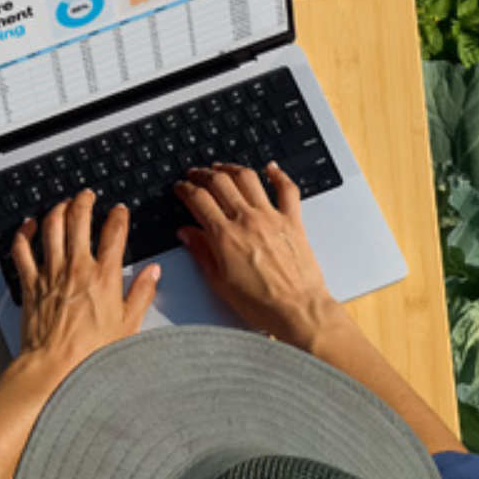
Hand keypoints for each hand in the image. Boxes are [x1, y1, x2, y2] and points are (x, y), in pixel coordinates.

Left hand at [11, 188, 160, 383]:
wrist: (54, 367)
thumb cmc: (91, 353)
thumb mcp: (128, 324)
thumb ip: (142, 293)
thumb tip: (153, 273)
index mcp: (104, 276)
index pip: (114, 233)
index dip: (119, 216)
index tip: (120, 211)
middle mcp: (77, 268)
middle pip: (79, 219)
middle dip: (84, 201)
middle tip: (87, 195)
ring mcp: (51, 272)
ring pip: (52, 227)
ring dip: (58, 209)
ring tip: (64, 203)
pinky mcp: (31, 283)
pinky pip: (23, 249)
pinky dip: (24, 233)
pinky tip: (29, 224)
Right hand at [173, 161, 342, 346]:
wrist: (297, 310)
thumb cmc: (261, 303)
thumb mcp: (220, 282)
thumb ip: (201, 253)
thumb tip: (186, 233)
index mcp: (225, 236)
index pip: (198, 200)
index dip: (185, 189)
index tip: (181, 188)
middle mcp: (247, 220)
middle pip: (220, 182)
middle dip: (203, 174)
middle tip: (196, 174)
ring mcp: (271, 217)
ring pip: (248, 178)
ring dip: (231, 168)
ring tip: (222, 168)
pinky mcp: (292, 221)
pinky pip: (286, 189)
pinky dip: (278, 174)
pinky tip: (271, 167)